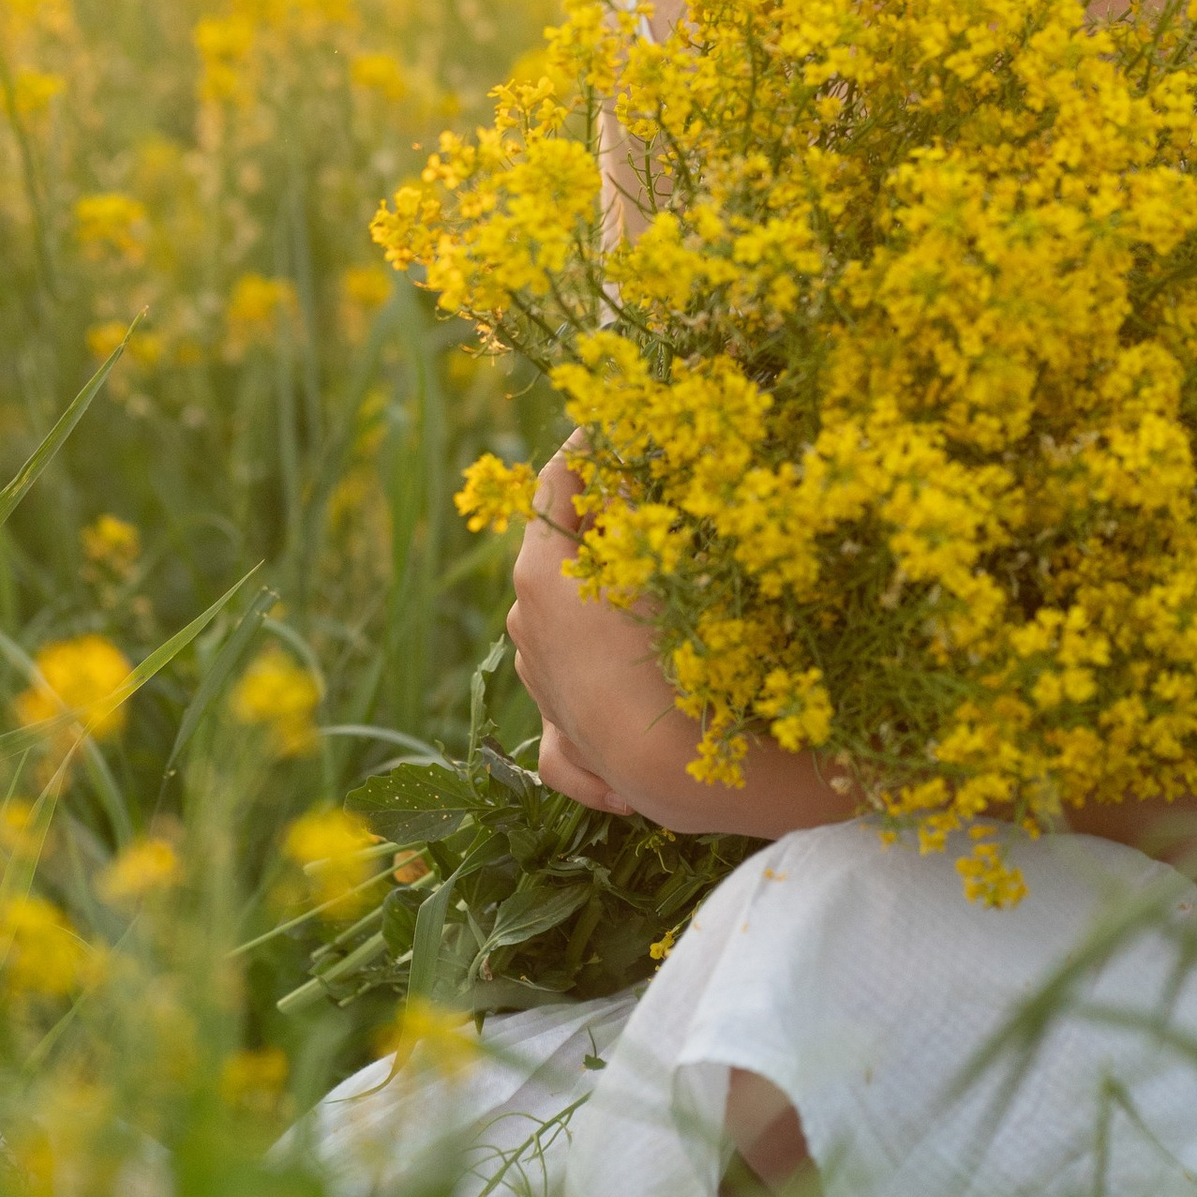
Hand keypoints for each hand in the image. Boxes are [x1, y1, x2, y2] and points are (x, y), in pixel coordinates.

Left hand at [505, 442, 858, 839]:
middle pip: (556, 552)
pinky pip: (576, 701)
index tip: (613, 428)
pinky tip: (632, 689)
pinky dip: (601, 688)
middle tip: (648, 505)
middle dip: (598, 528)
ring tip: (656, 591)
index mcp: (540, 573)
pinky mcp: (564, 736)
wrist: (672, 768)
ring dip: (601, 601)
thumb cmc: (670, 651)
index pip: (553, 484)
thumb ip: (636, 499)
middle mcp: (525, 623)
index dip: (585, 449)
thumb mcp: (655, 558)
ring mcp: (540, 680)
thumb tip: (625, 448)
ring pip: (564, 621)